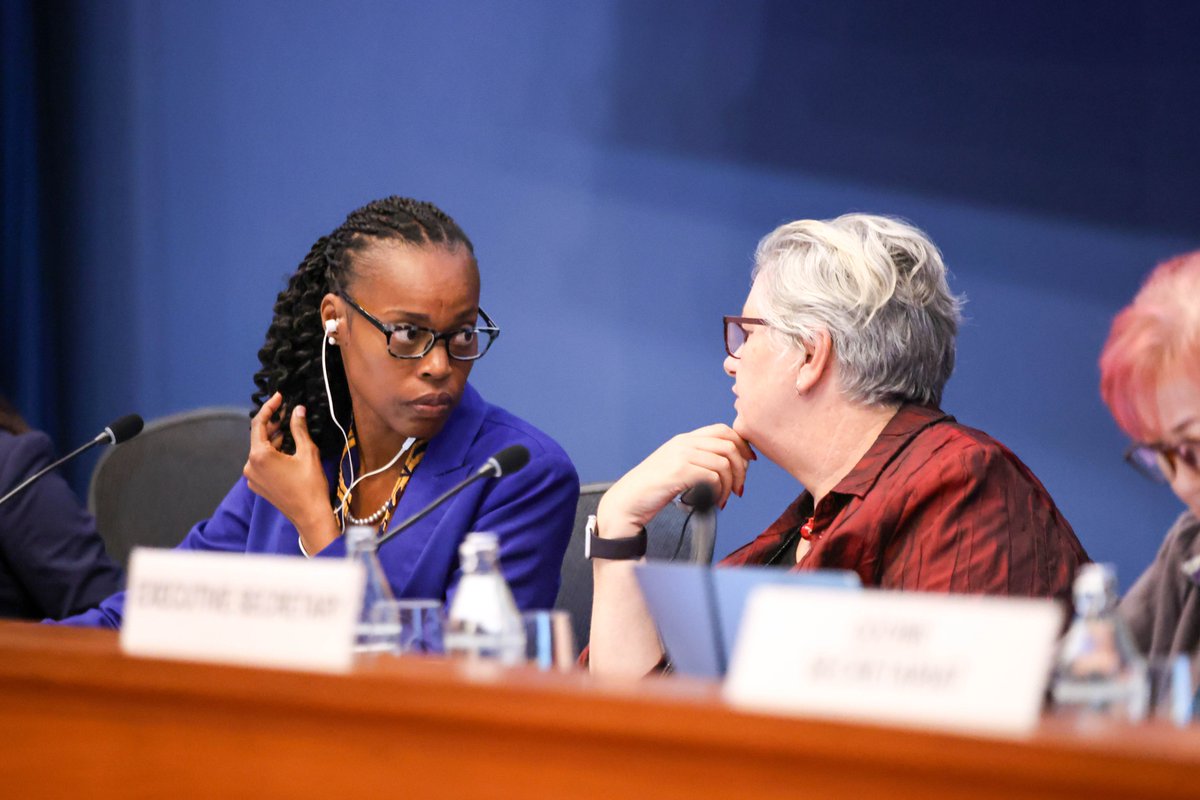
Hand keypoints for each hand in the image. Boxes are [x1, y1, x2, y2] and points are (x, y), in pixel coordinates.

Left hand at [244, 392, 337, 550]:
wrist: (309, 516)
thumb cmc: (310, 486)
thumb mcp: (307, 453)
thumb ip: (299, 429)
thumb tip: (297, 410)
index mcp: (259, 455)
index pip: (259, 423)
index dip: (269, 408)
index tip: (279, 397)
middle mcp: (250, 465)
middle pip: (258, 436)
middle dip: (273, 422)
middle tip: (287, 411)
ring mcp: (252, 477)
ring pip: (260, 449)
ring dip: (273, 438)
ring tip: (289, 428)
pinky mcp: (257, 485)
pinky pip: (261, 462)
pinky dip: (272, 452)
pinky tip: (286, 447)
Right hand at [596, 423, 754, 538]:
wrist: (628, 502)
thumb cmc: (653, 490)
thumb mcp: (677, 468)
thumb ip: (698, 462)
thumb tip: (730, 466)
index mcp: (684, 440)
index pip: (723, 430)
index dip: (742, 445)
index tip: (749, 463)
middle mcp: (684, 443)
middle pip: (729, 444)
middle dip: (742, 468)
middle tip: (739, 488)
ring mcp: (681, 455)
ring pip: (724, 462)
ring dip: (730, 484)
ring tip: (724, 499)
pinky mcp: (679, 471)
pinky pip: (714, 477)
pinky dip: (719, 492)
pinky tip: (714, 503)